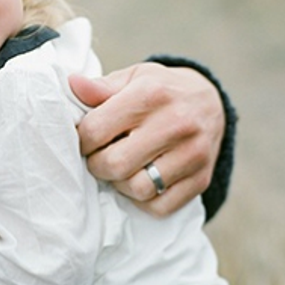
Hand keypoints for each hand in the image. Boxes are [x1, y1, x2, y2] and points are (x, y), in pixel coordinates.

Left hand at [69, 62, 224, 216]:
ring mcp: (192, 154)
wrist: (211, 102)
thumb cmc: (161, 90)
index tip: (86, 139)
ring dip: (120, 184)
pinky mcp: (202, 179)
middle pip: (115, 164)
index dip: (82, 140)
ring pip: (138, 189)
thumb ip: (102, 87)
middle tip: (100, 156)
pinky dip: (143, 200)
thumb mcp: (134, 77)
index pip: (96, 130)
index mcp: (151, 95)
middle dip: (97, 165)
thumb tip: (73, 84)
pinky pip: (160, 207)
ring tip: (121, 168)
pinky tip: (142, 179)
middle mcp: (175, 124)